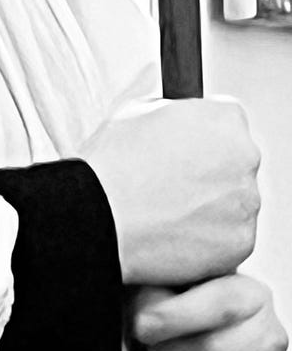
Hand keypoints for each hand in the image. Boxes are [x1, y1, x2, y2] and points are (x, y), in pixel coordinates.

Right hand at [80, 97, 259, 285]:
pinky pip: (229, 235)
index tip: (186, 144)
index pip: (227, 119)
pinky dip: (209, 235)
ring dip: (211, 202)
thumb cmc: (116, 161)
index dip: (202, 131)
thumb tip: (180, 120)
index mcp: (225, 119)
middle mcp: (246, 158)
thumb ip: (175, 112)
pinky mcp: (242, 241)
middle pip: (236, 160)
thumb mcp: (140, 109)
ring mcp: (247, 202)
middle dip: (211, 167)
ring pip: (234, 200)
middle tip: (174, 178)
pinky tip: (176, 229)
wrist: (103, 214)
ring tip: (169, 207)